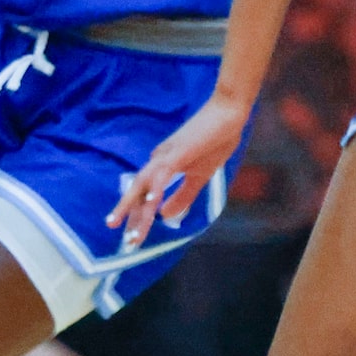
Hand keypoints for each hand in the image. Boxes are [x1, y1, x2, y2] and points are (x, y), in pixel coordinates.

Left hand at [107, 93, 249, 247]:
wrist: (228, 113)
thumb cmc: (216, 141)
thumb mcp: (199, 176)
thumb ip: (182, 196)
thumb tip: (165, 217)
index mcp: (163, 166)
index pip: (145, 195)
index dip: (139, 216)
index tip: (132, 237)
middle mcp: (158, 160)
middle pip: (138, 192)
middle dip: (130, 217)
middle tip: (126, 242)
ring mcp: (166, 155)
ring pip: (145, 186)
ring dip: (138, 211)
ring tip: (131, 233)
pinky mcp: (177, 151)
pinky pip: (162, 173)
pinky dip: (156, 188)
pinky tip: (152, 203)